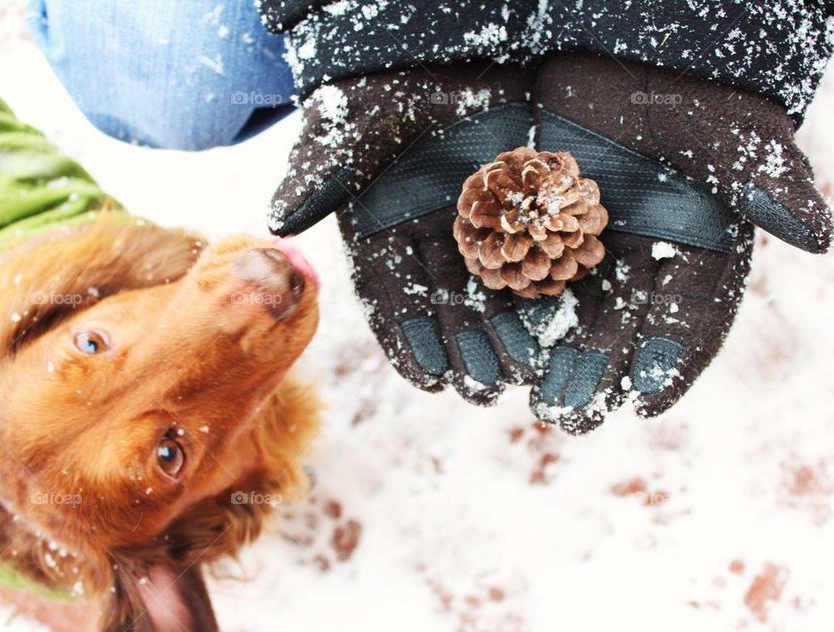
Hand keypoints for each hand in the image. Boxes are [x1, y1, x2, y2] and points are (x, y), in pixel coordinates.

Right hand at [270, 64, 542, 404]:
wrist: (438, 40)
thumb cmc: (381, 81)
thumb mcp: (350, 123)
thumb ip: (321, 171)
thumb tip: (281, 222)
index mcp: (379, 226)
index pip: (389, 295)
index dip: (409, 340)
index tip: (429, 380)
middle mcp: (422, 232)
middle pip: (442, 301)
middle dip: (464, 347)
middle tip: (486, 389)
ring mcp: (467, 218)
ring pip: (486, 283)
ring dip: (504, 329)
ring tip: (523, 371)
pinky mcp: (509, 199)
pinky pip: (525, 247)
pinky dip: (537, 283)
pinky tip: (553, 321)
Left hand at [526, 53, 831, 431]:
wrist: (618, 57)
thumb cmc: (682, 93)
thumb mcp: (725, 130)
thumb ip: (765, 178)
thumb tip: (818, 237)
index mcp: (696, 249)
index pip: (692, 316)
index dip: (673, 358)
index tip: (647, 399)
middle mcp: (643, 260)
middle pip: (624, 328)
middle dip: (599, 372)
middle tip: (572, 414)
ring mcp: (590, 249)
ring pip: (573, 314)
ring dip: (554, 357)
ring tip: (536, 398)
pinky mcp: (542, 232)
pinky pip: (528, 280)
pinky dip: (516, 314)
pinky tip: (498, 347)